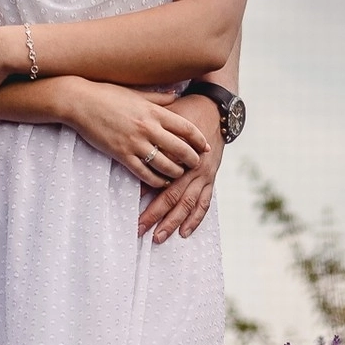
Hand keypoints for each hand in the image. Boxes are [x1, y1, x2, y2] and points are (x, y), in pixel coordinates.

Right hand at [62, 80, 209, 189]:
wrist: (79, 102)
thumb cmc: (107, 94)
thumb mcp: (137, 92)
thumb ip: (159, 97)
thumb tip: (176, 94)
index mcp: (154, 111)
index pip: (186, 128)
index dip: (199, 140)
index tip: (206, 147)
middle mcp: (148, 128)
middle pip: (180, 149)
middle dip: (192, 160)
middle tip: (196, 165)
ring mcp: (134, 143)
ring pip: (165, 165)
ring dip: (176, 173)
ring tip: (179, 175)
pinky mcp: (121, 154)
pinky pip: (144, 173)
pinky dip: (156, 180)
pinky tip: (161, 182)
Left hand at [138, 93, 222, 242]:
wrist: (214, 108)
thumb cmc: (184, 111)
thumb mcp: (165, 119)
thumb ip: (152, 137)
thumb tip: (132, 158)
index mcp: (180, 154)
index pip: (160, 180)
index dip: (145, 196)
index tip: (131, 208)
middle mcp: (193, 168)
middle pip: (173, 197)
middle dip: (155, 216)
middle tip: (139, 230)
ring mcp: (204, 175)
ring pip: (189, 205)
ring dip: (174, 223)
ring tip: (159, 237)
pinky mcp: (211, 178)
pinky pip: (205, 203)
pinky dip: (195, 219)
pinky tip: (185, 232)